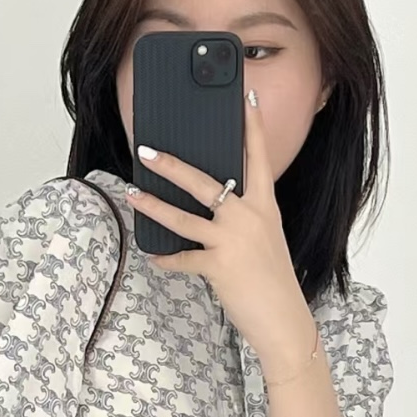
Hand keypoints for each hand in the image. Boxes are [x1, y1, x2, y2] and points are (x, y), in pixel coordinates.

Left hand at [126, 90, 316, 377]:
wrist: (284, 321)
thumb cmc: (272, 279)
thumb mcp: (266, 239)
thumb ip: (245, 216)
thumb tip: (216, 201)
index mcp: (265, 207)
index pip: (258, 158)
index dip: (252, 126)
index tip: (245, 96)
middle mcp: (250, 218)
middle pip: (206, 182)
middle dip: (173, 165)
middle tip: (147, 151)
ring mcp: (233, 241)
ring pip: (184, 217)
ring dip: (154, 205)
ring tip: (132, 193)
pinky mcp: (219, 267)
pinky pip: (182, 259)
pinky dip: (165, 259)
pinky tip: (153, 257)